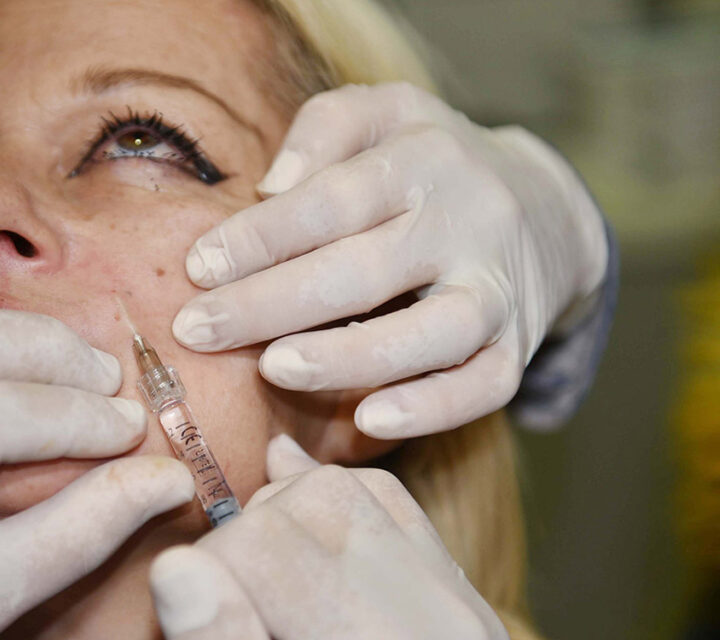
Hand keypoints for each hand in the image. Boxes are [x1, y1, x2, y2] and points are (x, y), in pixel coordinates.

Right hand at [150, 434, 513, 639]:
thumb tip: (177, 565)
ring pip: (357, 492)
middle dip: (249, 534)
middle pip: (314, 501)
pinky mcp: (471, 608)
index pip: (265, 542)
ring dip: (293, 518)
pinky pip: (399, 513)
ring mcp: (468, 609)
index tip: (194, 616)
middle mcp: (442, 622)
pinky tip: (303, 546)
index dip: (206, 566)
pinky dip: (343, 513)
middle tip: (228, 603)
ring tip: (262, 583)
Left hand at [172, 82, 607, 438]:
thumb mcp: (387, 111)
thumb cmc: (432, 162)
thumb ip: (326, 128)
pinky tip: (368, 420)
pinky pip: (484, 387)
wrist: (548, 207)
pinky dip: (431, 408)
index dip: (262, 236)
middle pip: (365, 269)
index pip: (333, 199)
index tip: (197, 267)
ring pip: (432, 332)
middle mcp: (470, 222)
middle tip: (197, 329)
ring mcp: (499, 290)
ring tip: (274, 369)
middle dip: (271, 303)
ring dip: (348, 356)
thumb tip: (270, 187)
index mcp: (425, 160)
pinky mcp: (516, 347)